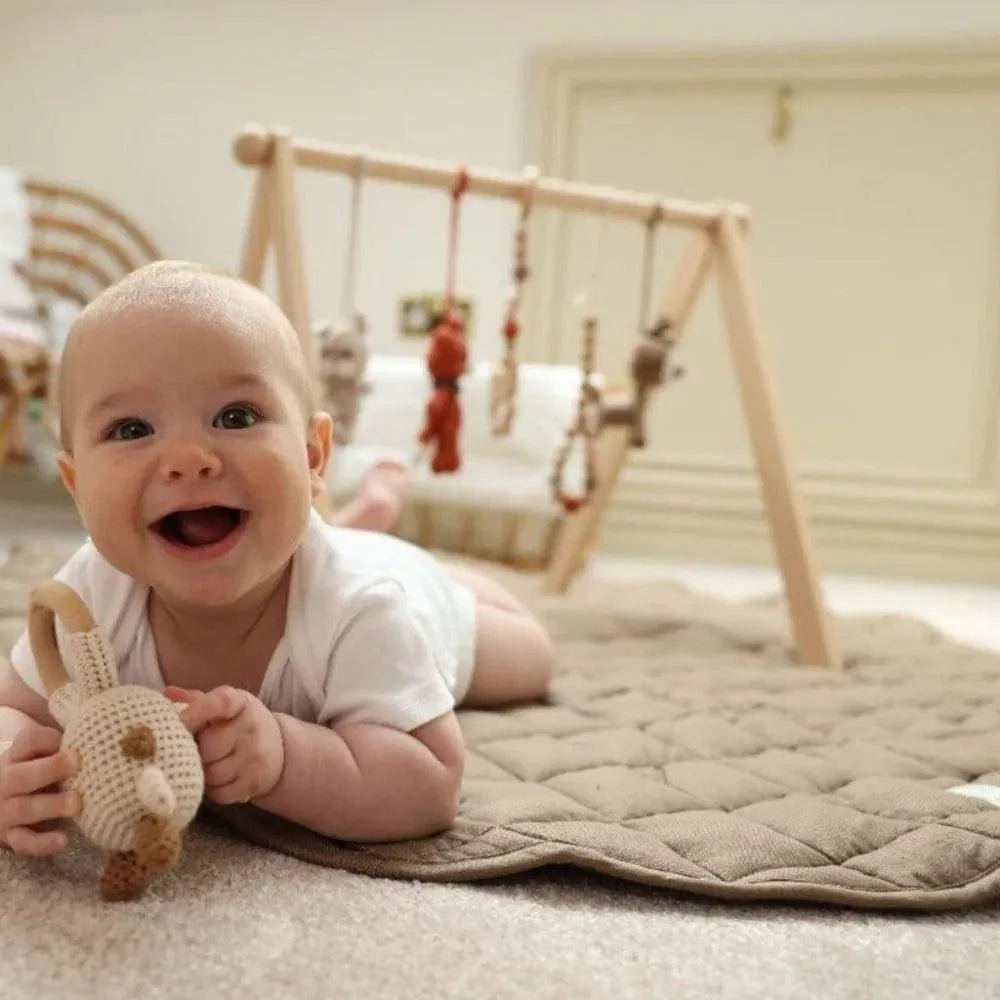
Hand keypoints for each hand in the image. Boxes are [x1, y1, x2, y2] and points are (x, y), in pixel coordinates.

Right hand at [0, 724, 80, 855]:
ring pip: (23, 808)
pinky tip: (63, 840)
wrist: (2, 804)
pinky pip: (23, 841)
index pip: (27, 741)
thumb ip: (65, 746)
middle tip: (77, 762)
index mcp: (16, 756)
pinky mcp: (11, 836)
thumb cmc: (38, 771)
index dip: (48, 739)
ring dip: (51, 806)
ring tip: (77, 803)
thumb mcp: (43, 755)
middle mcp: (5, 782)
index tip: (74, 743)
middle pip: (21, 776)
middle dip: (49, 769)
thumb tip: (105, 737)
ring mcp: (5, 811)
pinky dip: (42, 843)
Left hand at [165, 685, 283, 805]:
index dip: (197, 711)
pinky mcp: (255, 782)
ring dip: (202, 772)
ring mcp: (256, 757)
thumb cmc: (239, 724)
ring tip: (205, 765)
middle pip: (207, 747)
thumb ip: (196, 701)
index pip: (222, 702)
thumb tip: (167, 693)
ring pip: (211, 774)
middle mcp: (252, 727)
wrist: (278, 748)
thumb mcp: (225, 707)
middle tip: (194, 749)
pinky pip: (219, 793)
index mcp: (241, 703)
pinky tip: (217, 780)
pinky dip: (212, 790)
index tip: (180, 721)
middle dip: (196, 751)